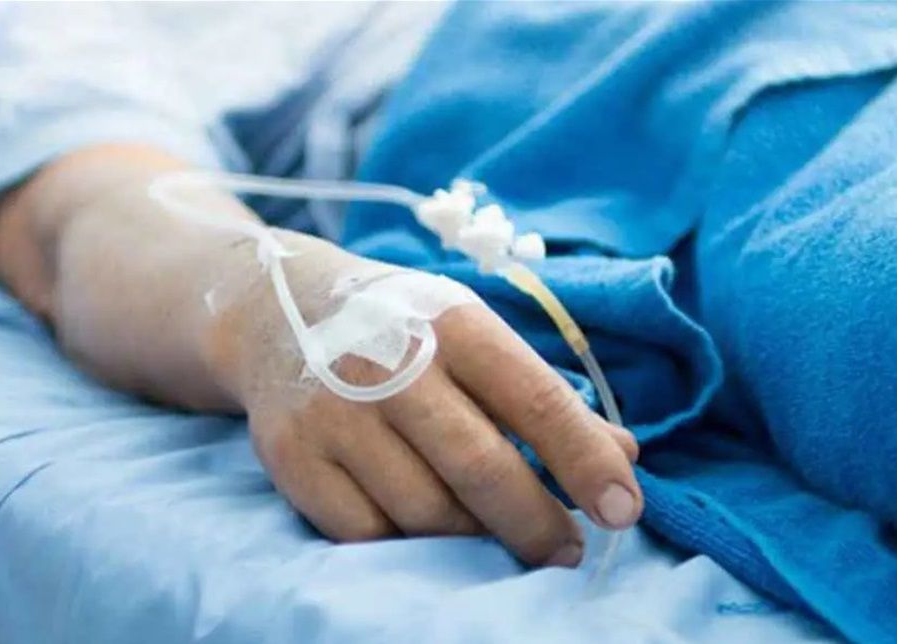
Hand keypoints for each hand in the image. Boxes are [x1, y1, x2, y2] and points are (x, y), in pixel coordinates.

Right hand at [206, 234, 640, 566]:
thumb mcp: (472, 334)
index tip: (623, 511)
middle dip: (537, 524)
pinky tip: (429, 534)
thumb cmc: (399, 328)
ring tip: (494, 535)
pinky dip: (408, 545)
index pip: (534, 400)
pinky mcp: (291, 457)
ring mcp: (333, 413)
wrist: (273, 311)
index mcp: (452, 323)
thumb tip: (624, 454)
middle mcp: (388, 363)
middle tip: (567, 552)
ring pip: (425, 512)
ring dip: (474, 538)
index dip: (585, 462)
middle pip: (481, 469)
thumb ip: (542, 394)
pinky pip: (367, 533)